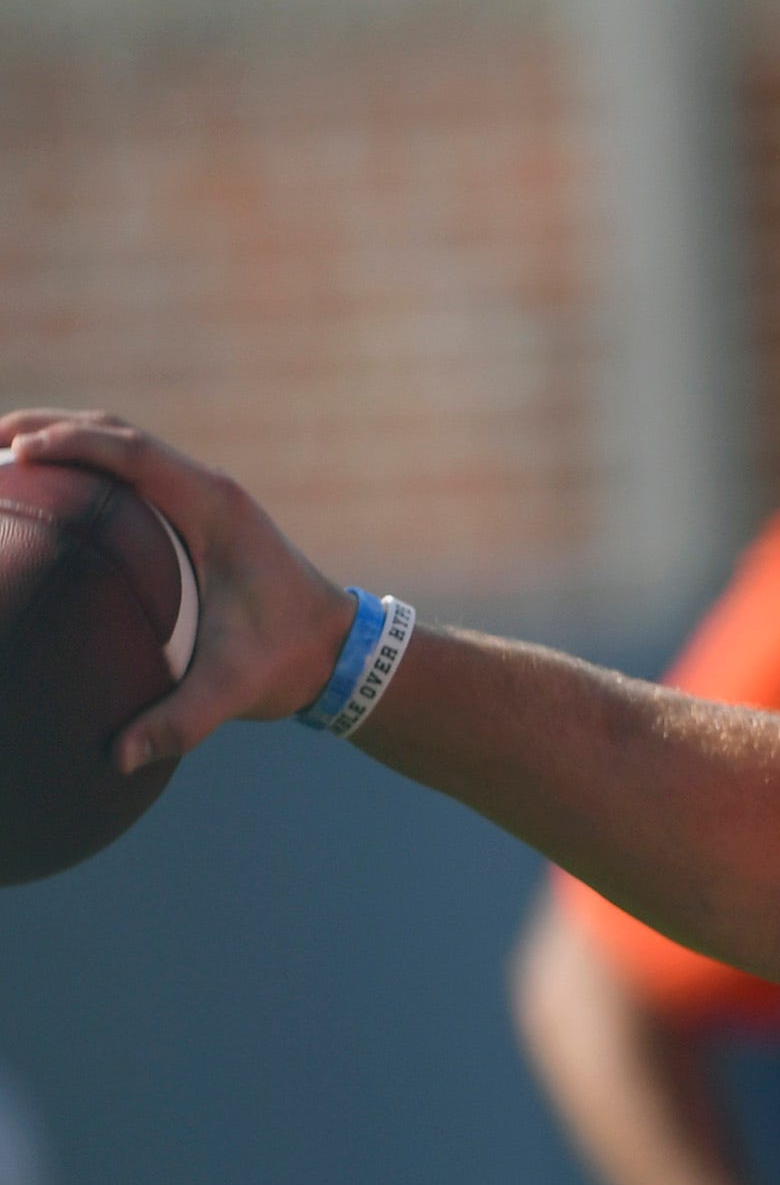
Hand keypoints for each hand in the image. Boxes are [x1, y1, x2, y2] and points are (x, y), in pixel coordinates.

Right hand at [0, 410, 353, 771]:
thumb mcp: (237, 690)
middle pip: (119, 434)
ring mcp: (204, 499)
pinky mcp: (199, 516)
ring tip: (3, 451)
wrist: (341, 650)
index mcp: (216, 508)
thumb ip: (181, 721)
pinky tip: (49, 493)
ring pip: (125, 449)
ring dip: (67, 440)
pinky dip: (89, 470)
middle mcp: (209, 491)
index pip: (134, 454)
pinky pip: (135, 476)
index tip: (17, 450)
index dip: (73, 443)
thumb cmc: (291, 660)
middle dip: (52, 427)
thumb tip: (119, 757)